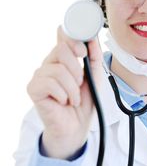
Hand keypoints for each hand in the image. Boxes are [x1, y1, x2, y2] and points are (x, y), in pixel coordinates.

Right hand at [27, 26, 102, 158]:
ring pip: (58, 70)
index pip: (63, 38)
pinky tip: (63, 102)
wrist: (77, 127)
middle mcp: (49, 64)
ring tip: (73, 99)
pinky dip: (63, 95)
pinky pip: (50, 83)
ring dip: (72, 88)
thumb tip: (93, 39)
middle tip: (80, 83)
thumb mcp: (95, 78)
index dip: (73, 39)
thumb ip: (94, 58)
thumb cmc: (84, 102)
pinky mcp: (33, 89)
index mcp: (63, 59)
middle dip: (76, 69)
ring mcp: (40, 76)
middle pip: (61, 49)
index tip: (83, 52)